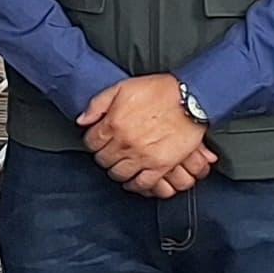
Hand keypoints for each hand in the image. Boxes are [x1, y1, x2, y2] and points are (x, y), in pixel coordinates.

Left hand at [78, 74, 212, 196]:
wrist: (191, 98)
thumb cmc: (159, 90)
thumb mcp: (123, 87)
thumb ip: (98, 104)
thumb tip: (82, 120)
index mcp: (114, 123)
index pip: (91, 142)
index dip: (93, 141)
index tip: (98, 141)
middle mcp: (125, 142)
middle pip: (103, 160)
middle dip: (104, 156)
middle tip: (109, 152)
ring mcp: (143, 156)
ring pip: (119, 173)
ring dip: (116, 170)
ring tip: (120, 164)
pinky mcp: (161, 166)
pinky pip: (142, 184)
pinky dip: (135, 185)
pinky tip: (133, 180)